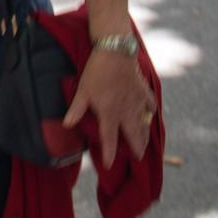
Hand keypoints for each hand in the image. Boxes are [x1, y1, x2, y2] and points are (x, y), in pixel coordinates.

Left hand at [62, 46, 153, 161]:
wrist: (115, 52)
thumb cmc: (96, 72)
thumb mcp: (82, 91)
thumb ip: (76, 110)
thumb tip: (66, 125)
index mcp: (110, 114)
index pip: (109, 139)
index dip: (109, 154)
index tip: (109, 165)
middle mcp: (126, 112)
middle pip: (133, 135)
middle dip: (137, 148)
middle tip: (139, 158)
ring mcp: (137, 102)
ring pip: (144, 124)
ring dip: (145, 135)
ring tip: (146, 144)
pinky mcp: (143, 91)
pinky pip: (150, 104)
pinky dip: (151, 111)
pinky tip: (151, 114)